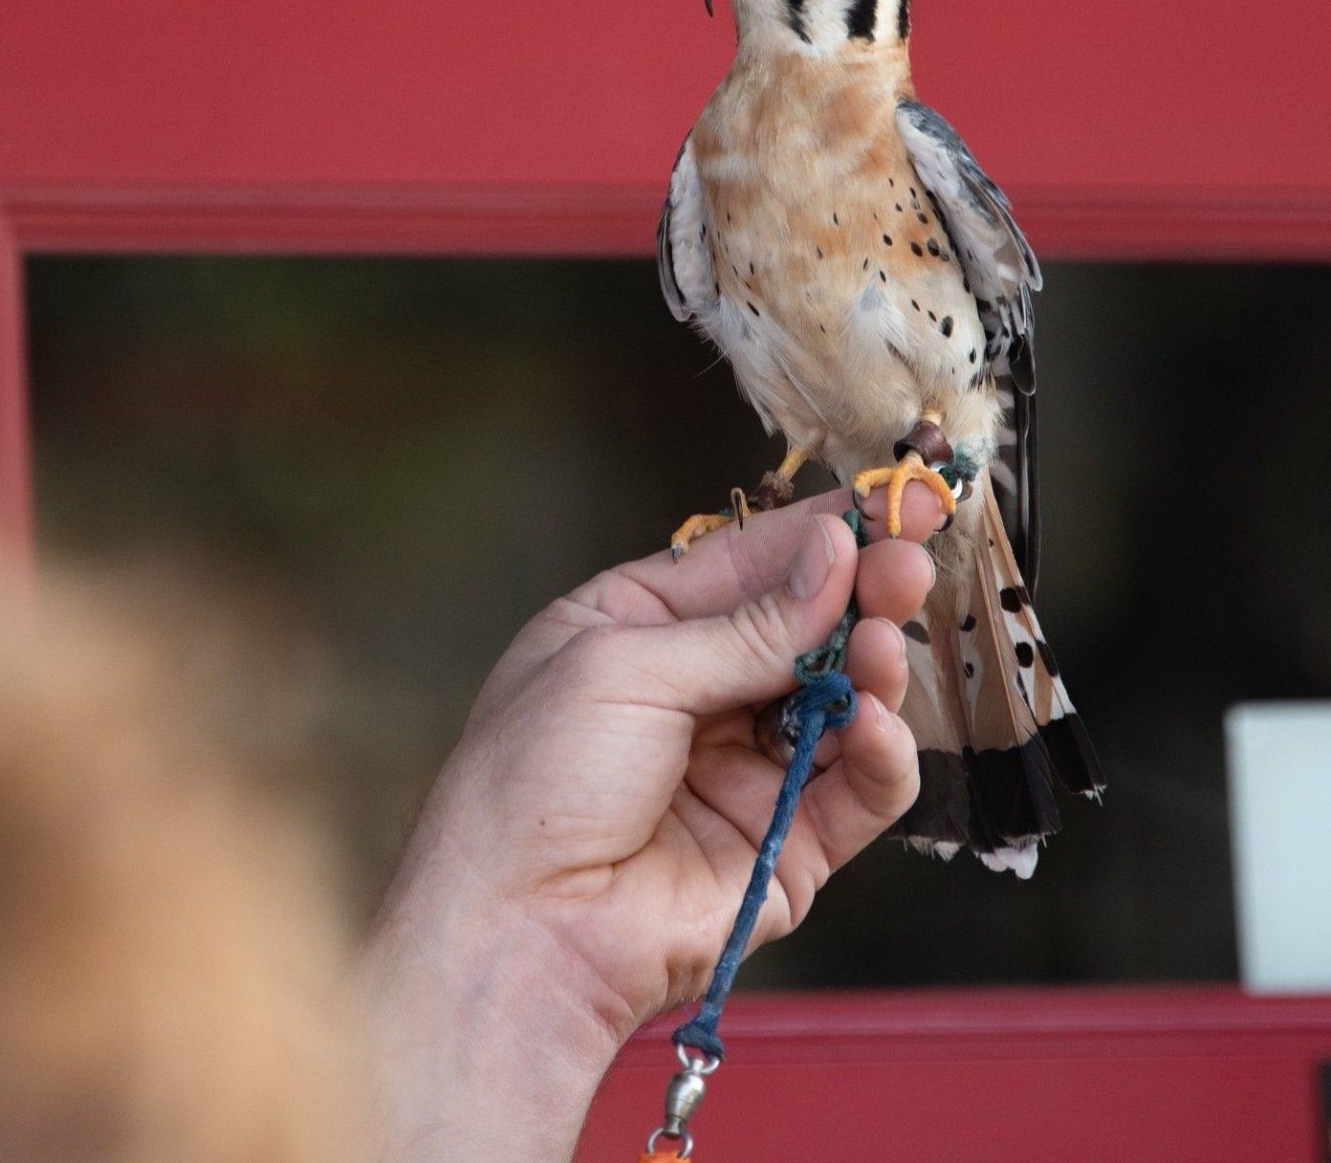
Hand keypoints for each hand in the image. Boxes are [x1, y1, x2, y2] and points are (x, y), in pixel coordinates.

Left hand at [362, 484, 944, 1162]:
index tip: (894, 500)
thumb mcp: (625, 668)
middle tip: (909, 566)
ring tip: (885, 643)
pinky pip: (856, 787)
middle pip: (803, 627)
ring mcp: (744, 768)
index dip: (818, 534)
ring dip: (873, 667)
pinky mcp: (787, 843)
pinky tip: (876, 725)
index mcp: (637, 627)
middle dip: (862, 593)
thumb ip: (744, 626)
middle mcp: (695, 691)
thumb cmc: (534, 782)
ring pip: (840, 701)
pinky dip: (881, 754)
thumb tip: (834, 558)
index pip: (744, 564)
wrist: (521, 930)